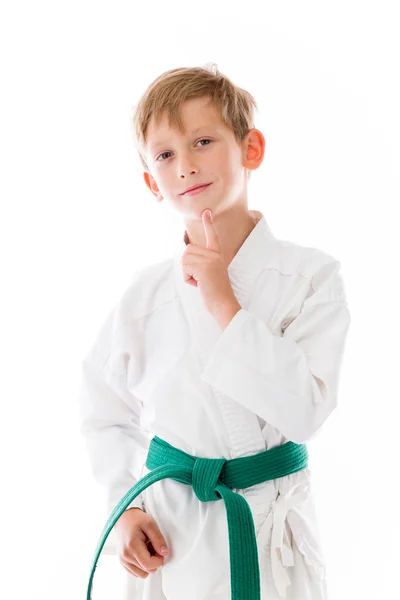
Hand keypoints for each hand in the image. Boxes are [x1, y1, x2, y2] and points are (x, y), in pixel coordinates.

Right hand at [115, 508, 168, 579]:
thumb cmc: (136, 519)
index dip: (159, 560)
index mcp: (132, 546)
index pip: (148, 565)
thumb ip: (158, 539)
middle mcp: (125, 556)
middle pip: (146, 571)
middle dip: (154, 561)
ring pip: (142, 574)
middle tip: (153, 547)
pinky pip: (136, 572)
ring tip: (147, 550)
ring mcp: (123, 560)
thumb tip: (164, 553)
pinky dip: (141, 565)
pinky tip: (141, 553)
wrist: (123, 517)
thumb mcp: (150, 524)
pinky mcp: (122, 562)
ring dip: (148, 564)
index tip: (160, 550)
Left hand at [181, 209, 240, 324]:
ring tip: (201, 282)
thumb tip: (188, 254)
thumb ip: (202, 262)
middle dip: (188, 265)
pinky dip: (188, 279)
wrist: (224, 304)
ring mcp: (209, 260)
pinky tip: (199, 285)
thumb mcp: (210, 273)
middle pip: (188, 250)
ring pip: (185, 259)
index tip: (206, 211)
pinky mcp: (203, 267)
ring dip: (188, 273)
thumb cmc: (215, 293)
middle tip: (200, 278)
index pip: (213, 236)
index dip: (209, 224)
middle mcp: (214, 255)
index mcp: (217, 255)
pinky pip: (185, 268)